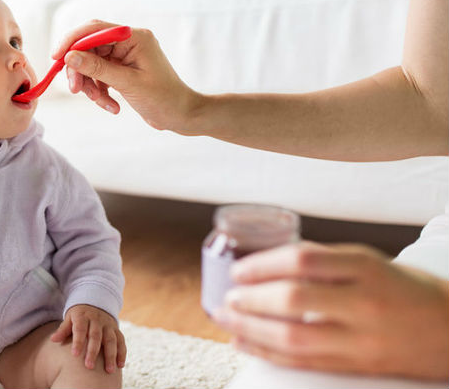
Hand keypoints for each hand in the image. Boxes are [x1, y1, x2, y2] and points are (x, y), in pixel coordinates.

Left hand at [50, 304, 126, 373]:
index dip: (78, 342)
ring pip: (111, 340)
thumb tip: (53, 339)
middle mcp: (97, 320)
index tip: (75, 355)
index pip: (80, 330)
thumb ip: (63, 329)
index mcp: (83, 317)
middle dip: (93, 352)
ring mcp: (108, 325)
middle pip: (96, 336)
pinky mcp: (116, 329)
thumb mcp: (69, 318)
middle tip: (89, 366)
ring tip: (109, 370)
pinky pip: (121, 341)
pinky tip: (120, 365)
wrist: (95, 302)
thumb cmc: (79, 316)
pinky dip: (122, 353)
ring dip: (111, 355)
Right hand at [52, 20, 201, 133]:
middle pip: (89, 48)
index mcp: (134, 37)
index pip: (95, 29)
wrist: (181, 116)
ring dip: (91, 85)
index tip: (57, 58)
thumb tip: (70, 57)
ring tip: (102, 102)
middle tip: (75, 89)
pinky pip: (100, 77)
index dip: (73, 42)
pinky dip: (101, 92)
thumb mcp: (128, 83)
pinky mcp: (122, 71)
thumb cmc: (163, 98)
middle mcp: (129, 42)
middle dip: (80, 70)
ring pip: (92, 65)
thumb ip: (98, 68)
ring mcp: (125, 57)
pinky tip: (112, 107)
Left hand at [213, 241, 448, 379]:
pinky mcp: (358, 366)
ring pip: (294, 338)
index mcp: (366, 268)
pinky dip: (267, 354)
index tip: (239, 269)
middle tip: (228, 297)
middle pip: (295, 301)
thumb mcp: (368, 261)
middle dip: (252, 300)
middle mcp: (365, 303)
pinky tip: (243, 343)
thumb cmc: (401, 288)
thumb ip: (322, 260)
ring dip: (251, 330)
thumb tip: (267, 262)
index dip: (263, 264)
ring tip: (226, 320)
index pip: (303, 261)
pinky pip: (304, 362)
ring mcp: (362, 340)